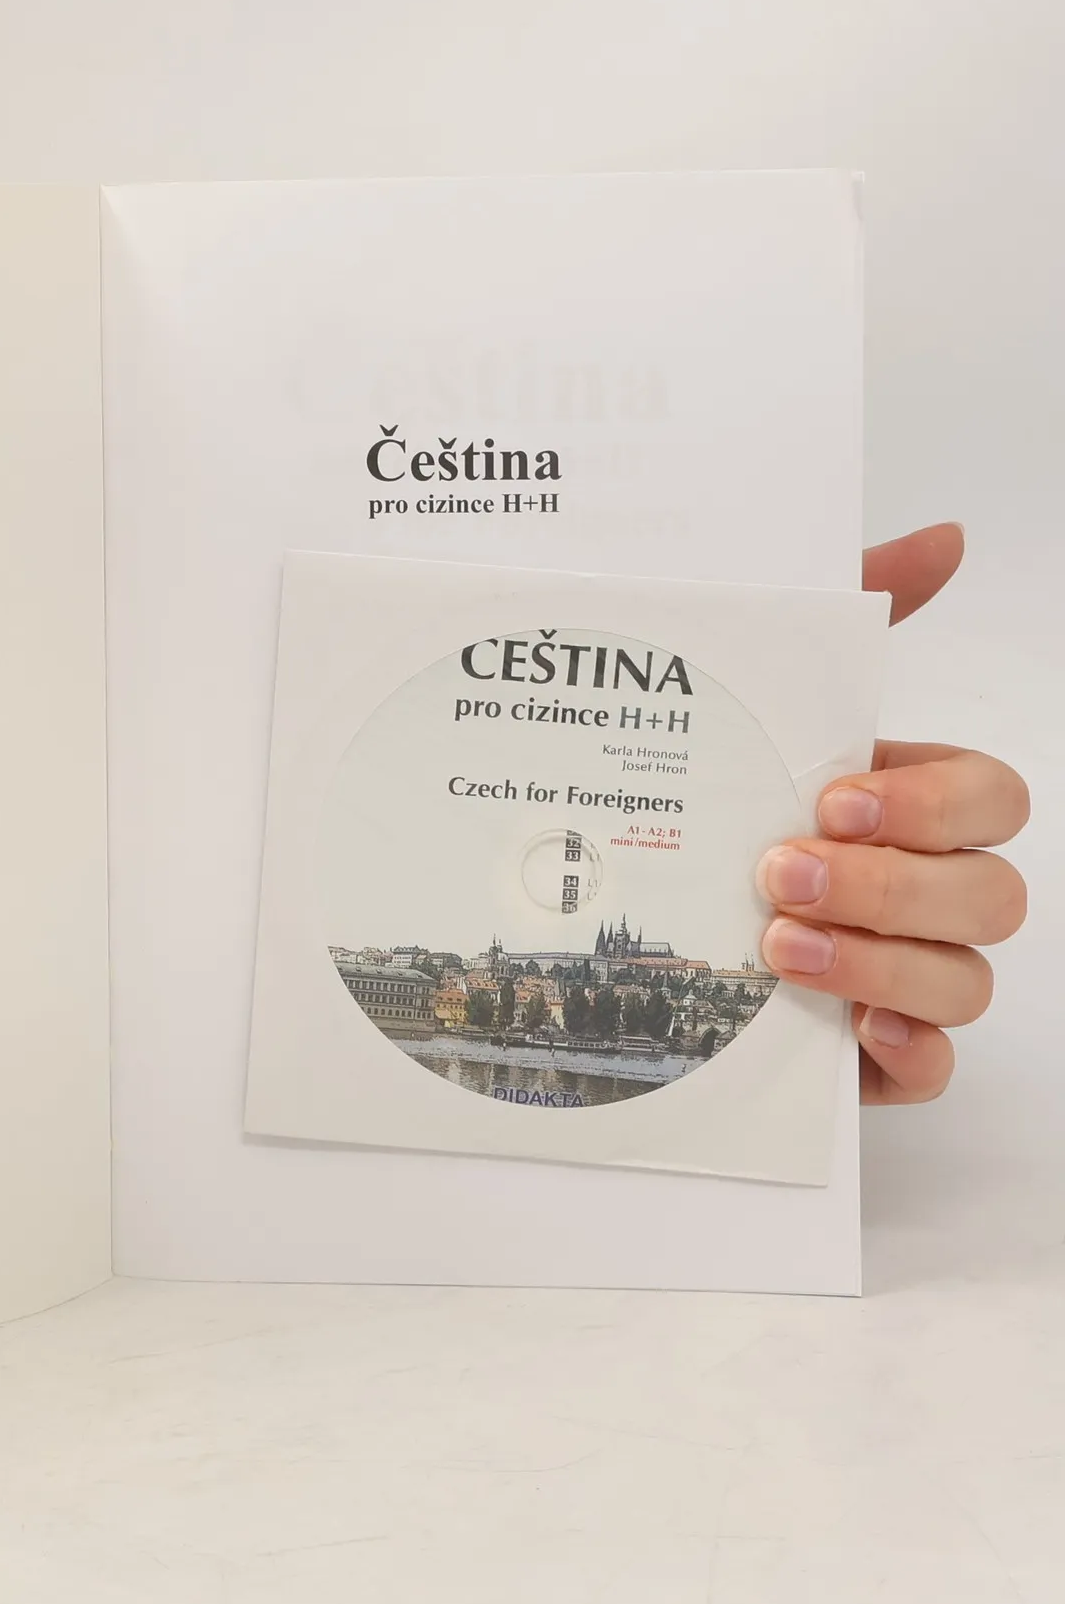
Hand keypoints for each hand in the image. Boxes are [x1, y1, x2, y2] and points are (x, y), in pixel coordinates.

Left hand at [756, 524, 1029, 1103]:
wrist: (613, 907)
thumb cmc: (714, 793)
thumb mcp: (757, 693)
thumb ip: (851, 608)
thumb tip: (942, 536)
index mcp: (908, 804)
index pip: (991, 798)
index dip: (933, 804)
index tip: (832, 796)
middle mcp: (924, 890)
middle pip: (990, 894)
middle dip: (891, 883)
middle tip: (781, 871)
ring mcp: (906, 973)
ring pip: (965, 981)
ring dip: (879, 962)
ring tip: (776, 944)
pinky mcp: (871, 1050)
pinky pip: (933, 1066)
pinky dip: (905, 1051)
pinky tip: (852, 1032)